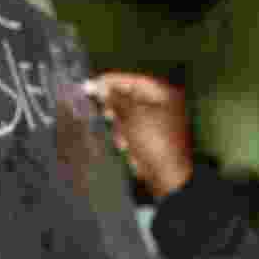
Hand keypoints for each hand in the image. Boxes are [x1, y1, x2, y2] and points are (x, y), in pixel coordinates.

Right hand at [83, 71, 193, 199]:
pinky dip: (127, 140)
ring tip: (125, 141)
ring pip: (127, 118)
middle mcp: (162, 105)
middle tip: (107, 117)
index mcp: (163, 94)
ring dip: (121, 129)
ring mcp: (158, 124)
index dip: (110, 82)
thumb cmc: (154, 142)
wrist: (169, 178)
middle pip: (129, 100)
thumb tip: (97, 86)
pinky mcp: (152, 141)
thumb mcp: (132, 116)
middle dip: (117, 111)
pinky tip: (129, 150)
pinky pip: (132, 134)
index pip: (133, 80)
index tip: (89, 86)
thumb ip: (114, 99)